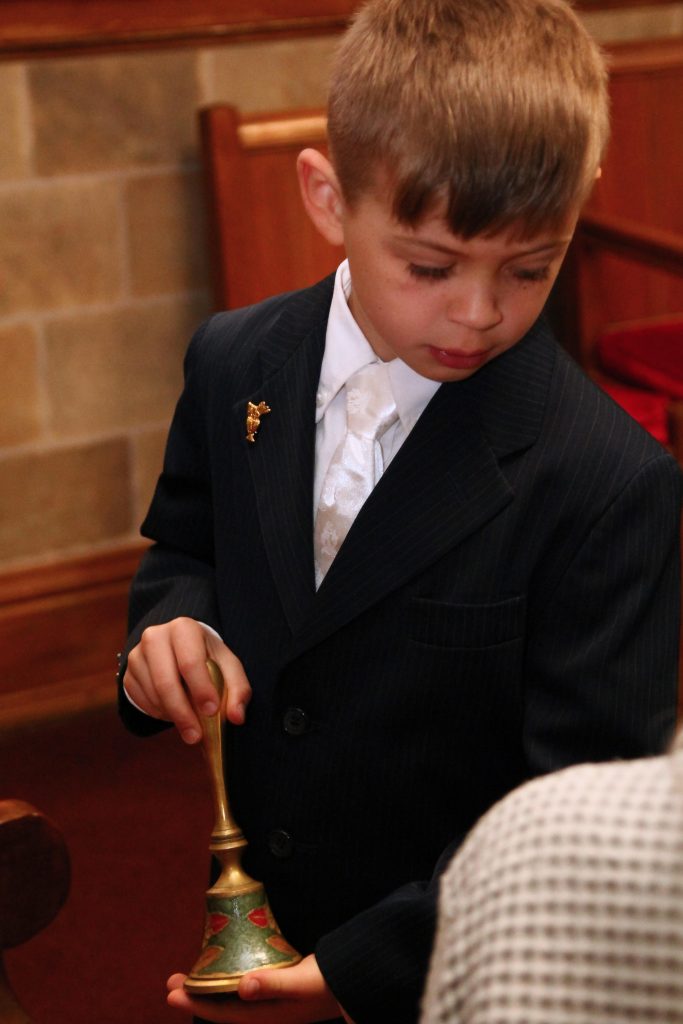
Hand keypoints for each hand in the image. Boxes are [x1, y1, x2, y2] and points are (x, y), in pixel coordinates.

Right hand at [123, 617, 250, 743]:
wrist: (178, 648)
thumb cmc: (207, 657)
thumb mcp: (228, 666)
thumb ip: (238, 690)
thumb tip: (237, 718)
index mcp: (183, 628)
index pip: (190, 662)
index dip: (201, 689)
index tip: (212, 711)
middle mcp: (155, 637)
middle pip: (166, 682)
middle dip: (182, 713)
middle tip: (196, 736)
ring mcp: (137, 655)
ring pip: (153, 695)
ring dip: (173, 715)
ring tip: (190, 723)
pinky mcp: (128, 674)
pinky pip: (142, 702)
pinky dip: (160, 713)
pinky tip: (174, 711)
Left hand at [166, 954, 352, 1022]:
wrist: (355, 980)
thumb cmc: (330, 981)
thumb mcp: (302, 982)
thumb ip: (273, 984)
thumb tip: (242, 988)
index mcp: (268, 1016)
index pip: (223, 1014)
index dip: (196, 1004)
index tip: (173, 992)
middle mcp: (266, 1013)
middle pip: (222, 1008)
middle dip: (195, 996)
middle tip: (170, 982)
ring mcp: (272, 1003)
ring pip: (231, 1000)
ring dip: (209, 989)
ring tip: (189, 976)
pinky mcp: (278, 990)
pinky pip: (244, 990)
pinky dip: (228, 983)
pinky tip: (224, 971)